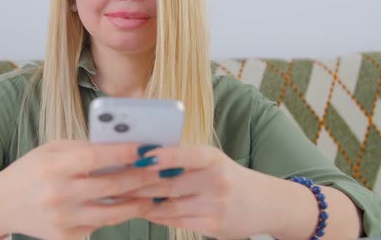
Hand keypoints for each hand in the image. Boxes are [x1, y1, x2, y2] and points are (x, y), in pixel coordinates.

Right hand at [0, 140, 162, 239]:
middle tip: (162, 170)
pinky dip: (116, 216)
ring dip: (138, 202)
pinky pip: (99, 226)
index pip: (96, 158)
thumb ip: (84, 149)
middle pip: (111, 186)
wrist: (1, 205)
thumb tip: (122, 146)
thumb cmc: (30, 171)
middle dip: (142, 177)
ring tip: (155, 193)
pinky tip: (131, 206)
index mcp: (54, 167)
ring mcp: (63, 220)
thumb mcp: (51, 150)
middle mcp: (59, 194)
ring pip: (113, 212)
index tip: (148, 148)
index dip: (125, 153)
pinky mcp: (66, 238)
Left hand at [124, 145, 267, 238]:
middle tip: (115, 181)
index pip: (183, 155)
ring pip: (170, 205)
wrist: (265, 203)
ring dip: (144, 202)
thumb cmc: (227, 177)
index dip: (159, 156)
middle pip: (169, 183)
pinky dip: (158, 216)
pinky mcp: (215, 226)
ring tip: (123, 198)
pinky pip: (178, 221)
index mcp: (213, 158)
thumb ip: (181, 160)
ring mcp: (216, 205)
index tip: (137, 157)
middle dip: (139, 184)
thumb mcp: (211, 161)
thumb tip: (141, 159)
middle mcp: (217, 180)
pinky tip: (145, 212)